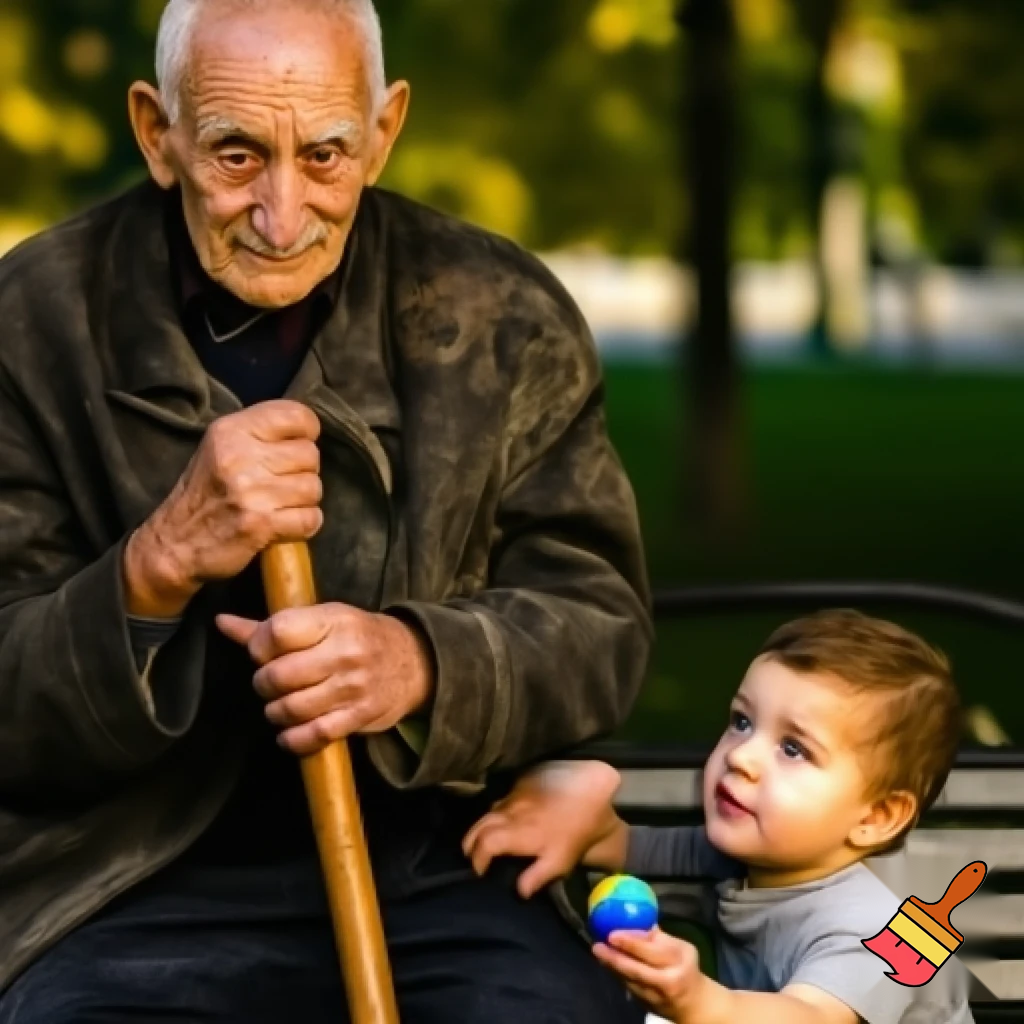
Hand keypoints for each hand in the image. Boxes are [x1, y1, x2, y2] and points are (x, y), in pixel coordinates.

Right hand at [124, 400, 322, 616]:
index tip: (295, 448)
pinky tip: (283, 525)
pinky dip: (303, 526)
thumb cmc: (205, 493)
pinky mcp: (261, 524)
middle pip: (310, 455)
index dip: (307, 433)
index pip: (297, 415)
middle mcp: (240, 456)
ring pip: (313, 488)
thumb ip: (260, 434)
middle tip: (281, 485)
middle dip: (303, 472)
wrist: (173, 544)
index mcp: (231, 431)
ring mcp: (251, 491)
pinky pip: (310, 519)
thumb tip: (307, 433)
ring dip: (303, 501)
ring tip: (279, 506)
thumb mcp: (220, 448)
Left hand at [216, 603, 434, 755]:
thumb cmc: (357, 637)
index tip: (262, 652)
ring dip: (275, 711)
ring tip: (282, 704)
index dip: (258, 646)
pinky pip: (312, 735)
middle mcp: (344, 653)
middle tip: (271, 682)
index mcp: (334, 620)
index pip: (277, 633)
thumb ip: (271, 626)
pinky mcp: (359, 716)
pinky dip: (293, 738)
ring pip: (290, 709)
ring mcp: (353, 687)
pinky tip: (292, 730)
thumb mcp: (322, 620)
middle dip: (264, 683)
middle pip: (277, 676)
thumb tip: (221, 623)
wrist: (414, 662)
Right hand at [462, 760, 626, 896]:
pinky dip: (495, 815)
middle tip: (473, 858)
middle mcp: (507, 813)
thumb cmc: (575, 830)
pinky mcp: (520, 786)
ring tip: (483, 843)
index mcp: (514, 833)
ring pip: (486, 813)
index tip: (479, 872)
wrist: (588, 790)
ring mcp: (513, 797)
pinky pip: (500, 802)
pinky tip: (505, 822)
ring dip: (480, 829)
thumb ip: (535, 877)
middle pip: (477, 827)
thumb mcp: (559, 860)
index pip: (483, 844)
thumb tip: (518, 892)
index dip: (476, 859)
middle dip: (470, 844)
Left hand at [594, 928, 706, 1021]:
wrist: (693, 1003)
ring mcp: (655, 997)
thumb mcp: (681, 948)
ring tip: (598, 952)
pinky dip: (617, 974)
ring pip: (629, 980)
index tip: (612, 934)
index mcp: (677, 963)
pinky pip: (628, 987)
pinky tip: (607, 963)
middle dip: (614, 958)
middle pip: (636, 970)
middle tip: (597, 946)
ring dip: (611, 966)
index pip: (651, 952)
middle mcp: (666, 982)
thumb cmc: (686, 967)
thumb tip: (637, 920)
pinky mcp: (646, 1005)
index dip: (630, 943)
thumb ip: (659, 938)